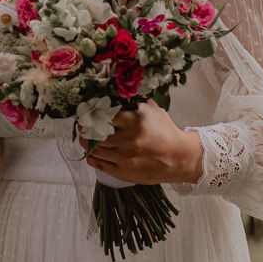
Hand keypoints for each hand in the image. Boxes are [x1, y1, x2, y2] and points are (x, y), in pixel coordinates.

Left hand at [83, 105, 205, 184]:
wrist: (180, 158)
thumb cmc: (165, 132)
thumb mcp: (154, 110)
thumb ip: (135, 100)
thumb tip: (115, 89)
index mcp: (135, 121)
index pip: (104, 114)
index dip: (93, 112)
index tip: (88, 111)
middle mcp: (129, 139)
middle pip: (95, 132)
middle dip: (85, 128)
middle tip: (82, 124)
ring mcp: (125, 157)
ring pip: (94, 149)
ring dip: (86, 142)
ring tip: (85, 137)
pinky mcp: (123, 172)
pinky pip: (98, 164)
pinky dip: (92, 157)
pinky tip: (92, 152)